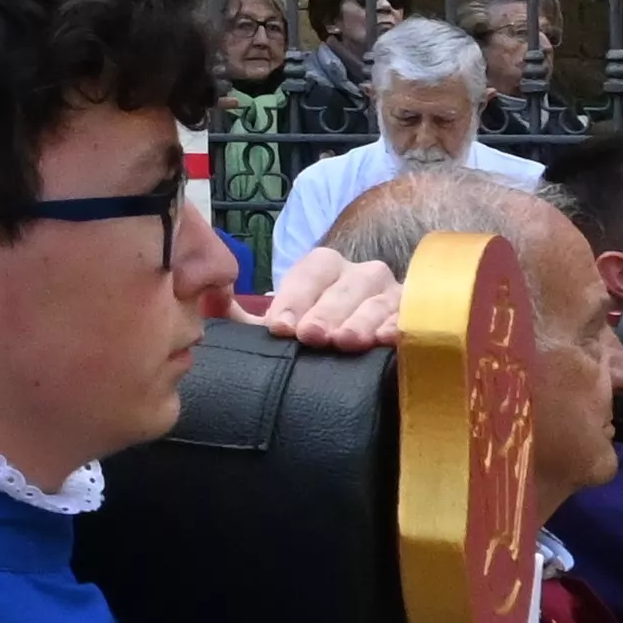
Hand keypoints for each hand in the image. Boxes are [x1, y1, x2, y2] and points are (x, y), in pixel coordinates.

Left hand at [242, 248, 405, 351]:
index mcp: (323, 268)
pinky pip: (409, 316)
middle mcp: (359, 273)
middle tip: (312, 337)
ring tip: (345, 341)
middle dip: (326, 312)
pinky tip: (386, 340)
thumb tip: (207, 299)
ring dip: (361, 320)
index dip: (294, 300)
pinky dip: (399, 326)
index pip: (308, 275)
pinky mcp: (415, 315)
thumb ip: (238, 315)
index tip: (281, 328)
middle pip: (344, 287)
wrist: (354, 355)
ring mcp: (391, 292)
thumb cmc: (312, 335)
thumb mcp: (279, 326)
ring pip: (378, 299)